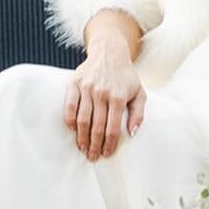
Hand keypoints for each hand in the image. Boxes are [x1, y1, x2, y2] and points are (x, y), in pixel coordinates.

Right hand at [64, 39, 145, 160]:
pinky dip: (69, 120)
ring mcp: (87, 88)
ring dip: (82, 137)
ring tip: (83, 148)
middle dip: (95, 145)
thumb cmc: (125, 75)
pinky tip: (72, 130)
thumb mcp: (139, 92)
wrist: (109, 52)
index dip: (109, 144)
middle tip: (93, 156)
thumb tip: (132, 133)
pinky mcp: (75, 84)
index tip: (106, 153)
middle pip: (96, 127)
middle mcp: (102, 94)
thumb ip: (138, 113)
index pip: (112, 128)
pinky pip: (69, 106)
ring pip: (82, 119)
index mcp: (118, 98)